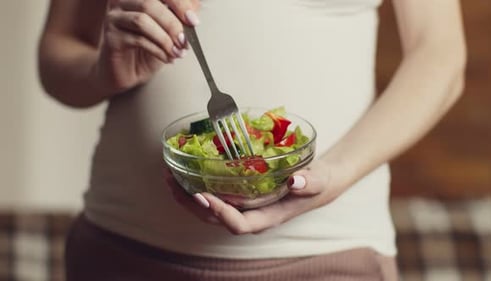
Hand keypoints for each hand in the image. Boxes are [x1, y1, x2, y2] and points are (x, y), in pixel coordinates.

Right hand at [94, 0, 199, 92]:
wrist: (127, 72)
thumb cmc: (148, 48)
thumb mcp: (168, 30)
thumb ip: (179, 17)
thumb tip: (195, 8)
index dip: (179, 4)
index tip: (194, 21)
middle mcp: (122, 1)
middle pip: (150, 4)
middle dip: (173, 24)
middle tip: (186, 41)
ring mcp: (114, 17)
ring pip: (142, 21)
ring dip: (165, 39)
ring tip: (178, 52)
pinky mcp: (111, 37)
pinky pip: (137, 39)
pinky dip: (158, 50)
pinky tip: (167, 58)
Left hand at [170, 158, 351, 233]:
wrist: (318, 183)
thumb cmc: (317, 183)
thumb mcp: (318, 181)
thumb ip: (309, 182)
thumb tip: (295, 181)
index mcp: (268, 217)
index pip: (239, 224)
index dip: (220, 214)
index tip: (204, 196)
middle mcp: (252, 217)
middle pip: (215, 220)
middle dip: (192, 205)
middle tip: (174, 184)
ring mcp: (244, 209)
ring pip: (210, 212)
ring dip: (187, 198)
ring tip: (170, 178)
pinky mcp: (240, 198)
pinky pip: (214, 199)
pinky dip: (197, 188)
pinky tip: (186, 174)